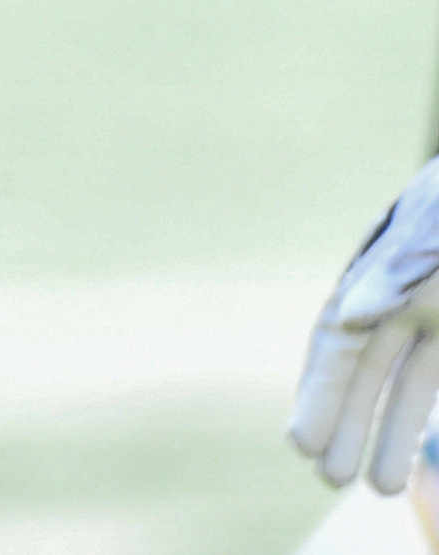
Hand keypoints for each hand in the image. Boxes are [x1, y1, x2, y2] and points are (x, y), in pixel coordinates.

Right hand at [295, 156, 438, 493]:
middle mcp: (405, 303)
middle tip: (329, 479)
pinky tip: (427, 451)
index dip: (318, 394)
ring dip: (393, 434)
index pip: (339, 345)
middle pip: (368, 372)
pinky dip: (429, 415)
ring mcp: (438, 316)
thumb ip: (394, 275)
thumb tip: (350, 317)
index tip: (301, 443)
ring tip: (381, 490)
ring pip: (411, 384)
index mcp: (380, 277)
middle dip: (347, 424)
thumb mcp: (429, 236)